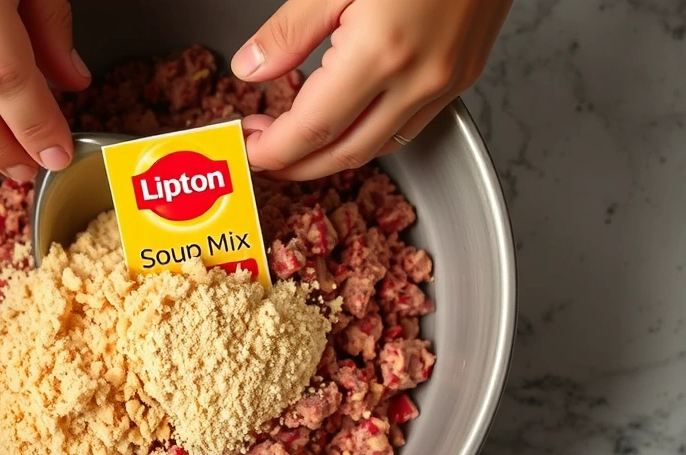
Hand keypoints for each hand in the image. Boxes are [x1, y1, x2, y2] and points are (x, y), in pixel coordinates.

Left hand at [233, 0, 512, 180]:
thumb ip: (290, 31)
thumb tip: (252, 67)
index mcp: (381, 52)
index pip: (313, 128)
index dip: (275, 150)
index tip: (250, 149)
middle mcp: (419, 78)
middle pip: (345, 153)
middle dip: (298, 165)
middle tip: (265, 155)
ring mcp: (446, 81)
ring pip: (379, 147)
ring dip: (333, 157)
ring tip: (297, 143)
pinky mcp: (463, 75)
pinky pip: (408, 127)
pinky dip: (369, 137)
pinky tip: (346, 123)